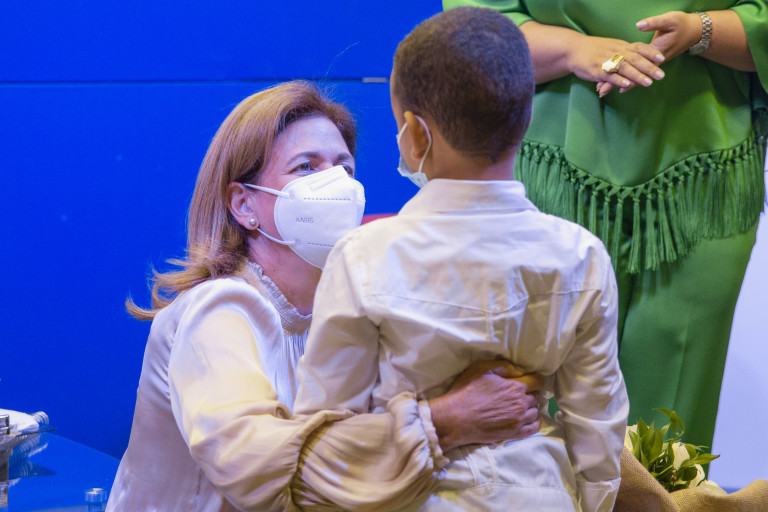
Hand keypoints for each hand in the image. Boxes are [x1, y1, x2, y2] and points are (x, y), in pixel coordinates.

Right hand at [429, 360, 543, 451]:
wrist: (456, 418)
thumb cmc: (467, 391)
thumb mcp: (483, 369)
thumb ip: (505, 367)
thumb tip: (519, 371)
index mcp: (516, 387)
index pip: (536, 381)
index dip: (532, 378)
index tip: (527, 379)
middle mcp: (521, 404)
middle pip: (535, 396)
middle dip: (529, 392)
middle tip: (519, 392)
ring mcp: (518, 421)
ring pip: (534, 412)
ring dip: (530, 407)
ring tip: (520, 406)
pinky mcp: (513, 434)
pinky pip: (532, 429)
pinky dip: (534, 423)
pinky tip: (529, 419)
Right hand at [568, 34, 664, 94]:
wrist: (573, 49)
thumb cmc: (594, 50)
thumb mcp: (612, 47)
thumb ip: (625, 53)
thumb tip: (640, 61)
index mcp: (621, 46)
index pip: (639, 47)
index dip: (651, 53)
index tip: (662, 59)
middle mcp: (616, 52)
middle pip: (635, 59)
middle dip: (649, 68)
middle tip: (661, 75)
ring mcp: (606, 61)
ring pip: (624, 67)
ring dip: (637, 76)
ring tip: (648, 83)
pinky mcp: (597, 70)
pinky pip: (609, 75)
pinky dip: (618, 80)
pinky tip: (626, 85)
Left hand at [597, 11, 700, 96]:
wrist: (694, 31)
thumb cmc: (682, 24)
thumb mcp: (670, 20)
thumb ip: (654, 23)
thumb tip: (639, 25)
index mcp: (655, 52)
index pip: (635, 67)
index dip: (621, 74)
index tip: (606, 80)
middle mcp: (651, 61)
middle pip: (631, 76)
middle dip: (615, 84)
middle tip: (600, 92)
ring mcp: (650, 63)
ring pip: (632, 77)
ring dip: (617, 84)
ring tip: (601, 90)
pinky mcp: (649, 61)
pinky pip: (635, 73)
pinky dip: (624, 78)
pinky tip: (613, 83)